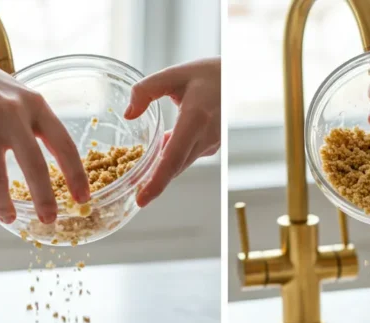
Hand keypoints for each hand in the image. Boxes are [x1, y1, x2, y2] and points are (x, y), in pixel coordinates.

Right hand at [0, 51, 88, 224]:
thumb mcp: (22, 99)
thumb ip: (37, 128)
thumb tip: (54, 172)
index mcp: (36, 106)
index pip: (64, 144)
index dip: (76, 175)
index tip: (84, 198)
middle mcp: (13, 114)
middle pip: (33, 164)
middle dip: (44, 197)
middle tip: (49, 219)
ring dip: (3, 202)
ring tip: (8, 219)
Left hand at [125, 57, 220, 206]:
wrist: (240, 77)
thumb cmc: (208, 74)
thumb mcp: (174, 74)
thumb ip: (146, 90)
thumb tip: (129, 115)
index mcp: (196, 119)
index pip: (173, 158)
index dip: (157, 182)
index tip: (142, 200)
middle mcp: (206, 136)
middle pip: (174, 167)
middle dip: (152, 182)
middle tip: (130, 192)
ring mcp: (211, 144)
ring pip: (180, 164)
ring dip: (160, 170)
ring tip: (137, 176)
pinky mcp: (211, 146)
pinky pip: (186, 157)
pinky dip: (171, 159)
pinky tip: (157, 154)